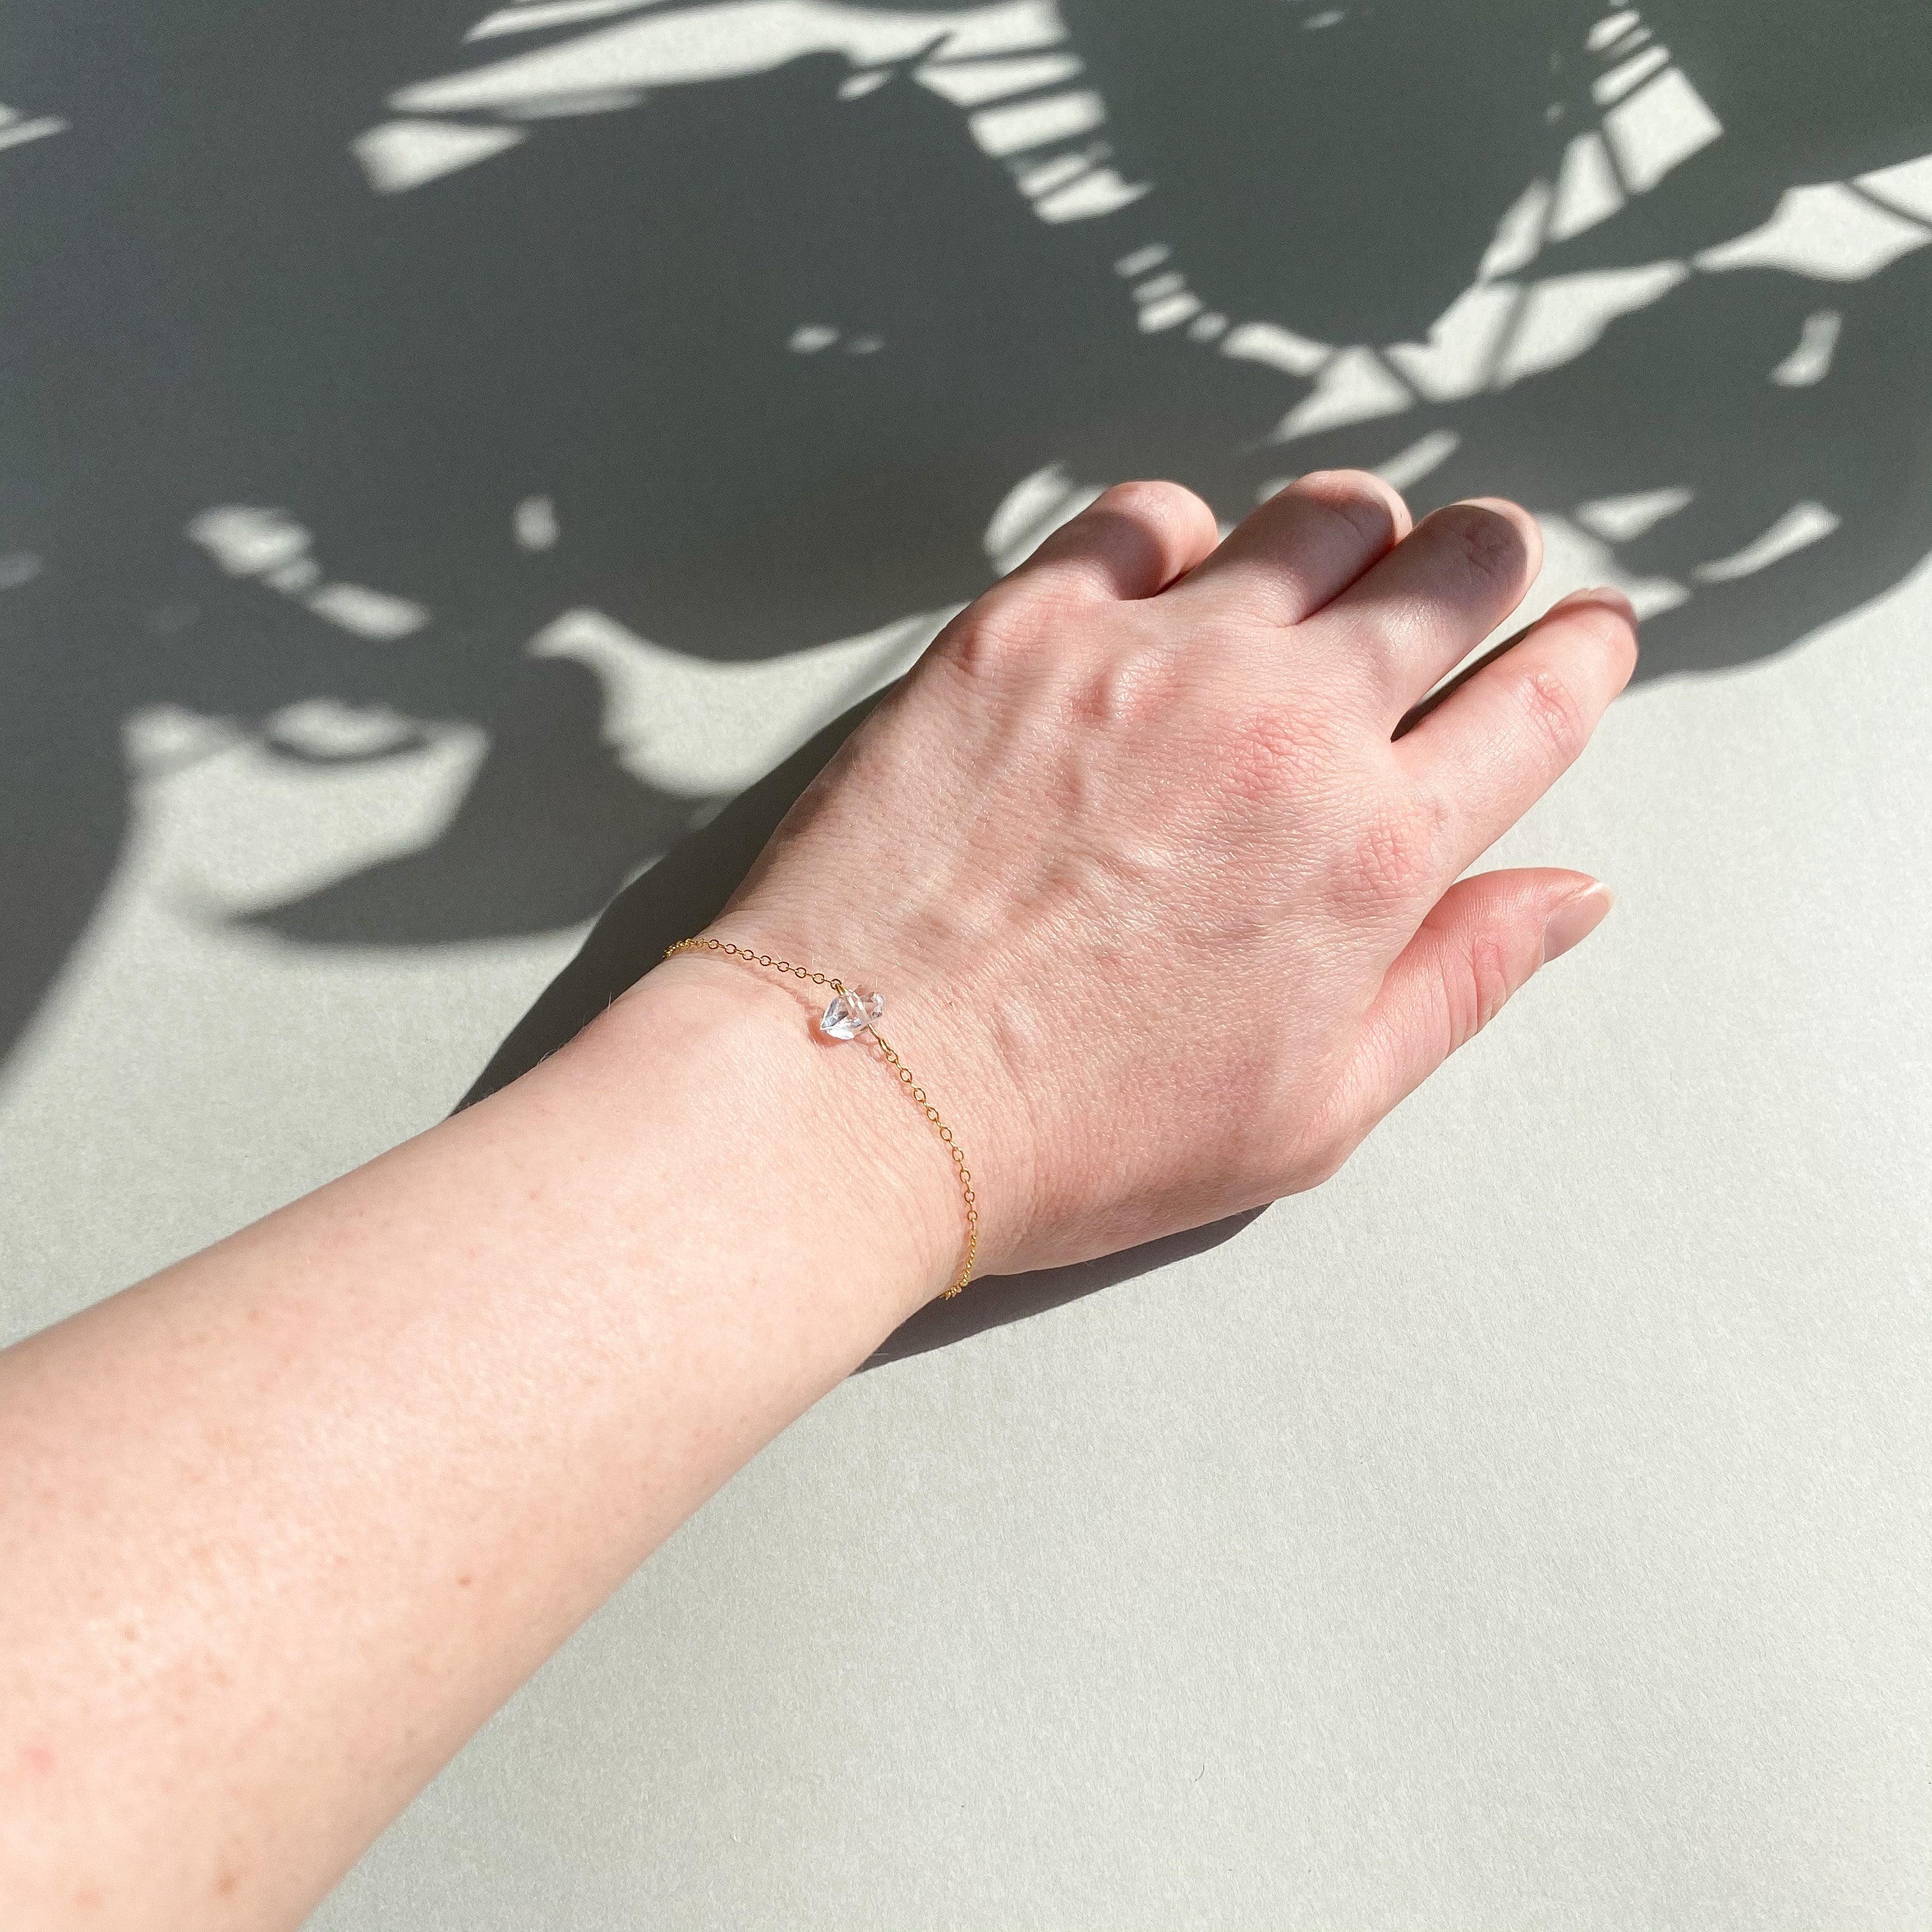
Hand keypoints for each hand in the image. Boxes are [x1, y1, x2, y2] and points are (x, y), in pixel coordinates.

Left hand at [669, 473, 1634, 1278]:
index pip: (1540, 703)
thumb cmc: (1073, 1133)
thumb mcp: (1310, 1113)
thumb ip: (1457, 985)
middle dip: (1486, 561)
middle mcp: (1284, 729)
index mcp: (1373, 857)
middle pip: (1456, 565)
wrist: (858, 1091)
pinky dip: (1183, 535)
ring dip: (1353, 533)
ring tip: (1326, 577)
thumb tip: (1571, 892)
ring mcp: (1155, 658)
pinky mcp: (1027, 625)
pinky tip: (1169, 588)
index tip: (1585, 638)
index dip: (1583, 655)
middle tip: (1463, 583)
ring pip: (1321, 515)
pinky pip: (1146, 514)